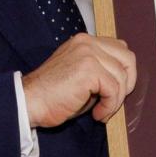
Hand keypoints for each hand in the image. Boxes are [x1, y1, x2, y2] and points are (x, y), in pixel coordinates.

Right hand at [22, 33, 136, 126]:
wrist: (28, 102)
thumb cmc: (51, 95)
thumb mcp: (79, 75)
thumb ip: (99, 70)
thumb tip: (123, 82)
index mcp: (84, 41)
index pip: (119, 48)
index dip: (123, 71)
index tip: (116, 90)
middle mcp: (87, 42)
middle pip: (127, 57)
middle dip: (127, 83)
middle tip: (114, 100)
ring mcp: (88, 54)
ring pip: (121, 76)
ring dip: (116, 100)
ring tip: (102, 111)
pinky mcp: (89, 69)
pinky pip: (113, 89)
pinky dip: (110, 106)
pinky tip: (97, 114)